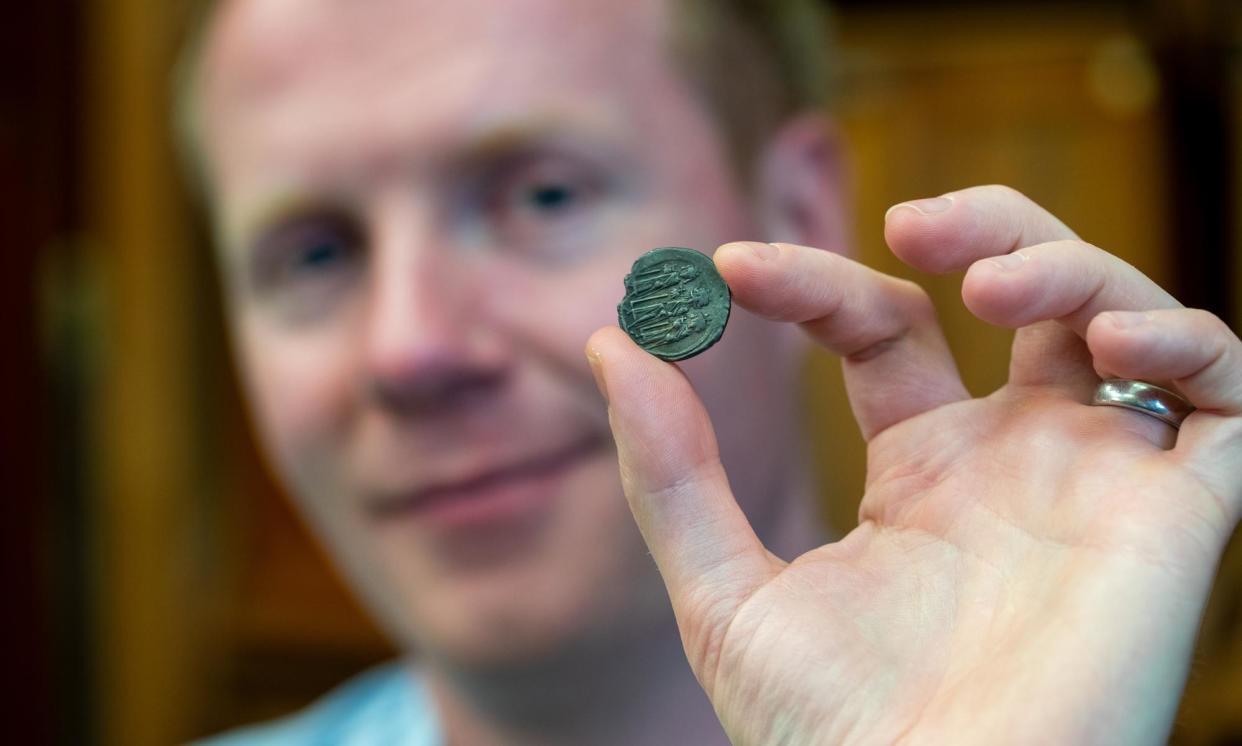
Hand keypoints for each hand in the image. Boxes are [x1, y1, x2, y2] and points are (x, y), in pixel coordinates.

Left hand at [585, 186, 1241, 744]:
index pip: (881, 327)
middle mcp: (1016, 462)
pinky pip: (1227, 399)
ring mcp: (1097, 482)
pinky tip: (1107, 337)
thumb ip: (671, 469)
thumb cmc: (825, 734)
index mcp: (921, 471)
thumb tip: (611, 339)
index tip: (723, 269)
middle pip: (1027, 292)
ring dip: (1064, 263)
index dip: (811, 283)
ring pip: (1120, 314)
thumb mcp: (724, 588)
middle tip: (904, 219)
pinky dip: (1187, 338)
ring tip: (980, 283)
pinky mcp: (1176, 520)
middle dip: (982, 225)